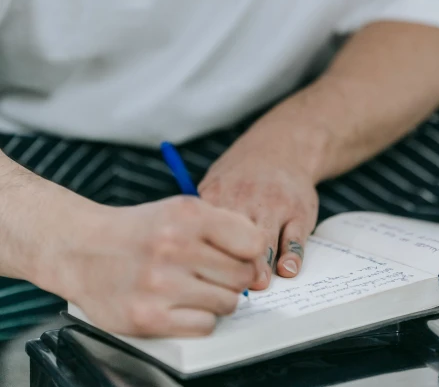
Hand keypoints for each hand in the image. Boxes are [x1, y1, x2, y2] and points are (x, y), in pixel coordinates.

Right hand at [47, 196, 264, 337]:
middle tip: (213, 272)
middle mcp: (174, 247)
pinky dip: (200, 318)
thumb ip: (221, 226)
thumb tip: (260, 256)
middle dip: (233, 276)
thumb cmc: (138, 231)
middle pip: (242, 275)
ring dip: (217, 298)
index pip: (252, 241)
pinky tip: (182, 304)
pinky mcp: (149, 317)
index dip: (251, 251)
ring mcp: (161, 284)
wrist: (83, 249)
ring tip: (194, 286)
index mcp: (187, 215)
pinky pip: (204, 325)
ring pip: (227, 303)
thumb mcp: (179, 210)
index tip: (242, 255)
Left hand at [198, 131, 318, 290]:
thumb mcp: (213, 184)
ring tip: (257, 284)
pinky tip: (286, 270)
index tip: (200, 280)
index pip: (203, 234)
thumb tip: (185, 261)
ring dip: (260, 267)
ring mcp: (274, 206)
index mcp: (216, 196)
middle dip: (231, 269)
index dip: (201, 260)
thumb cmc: (240, 176)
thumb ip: (202, 219)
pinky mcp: (299, 212)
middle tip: (230, 290)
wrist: (281, 147)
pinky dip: (291, 257)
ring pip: (264, 242)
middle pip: (233, 241)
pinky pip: (295, 240)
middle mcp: (245, 200)